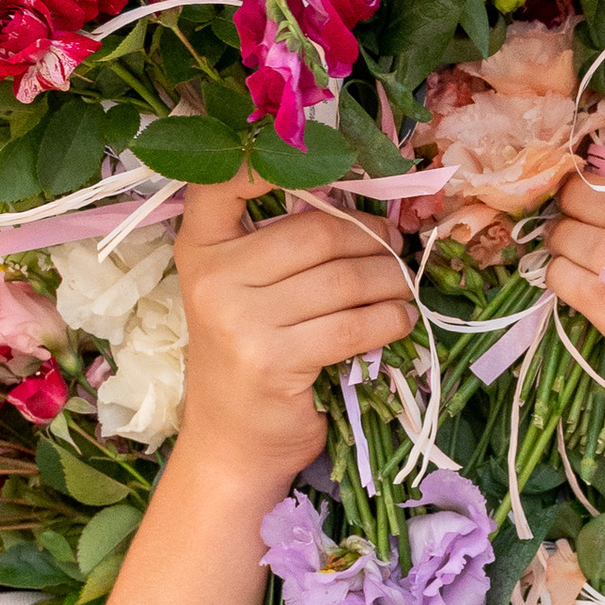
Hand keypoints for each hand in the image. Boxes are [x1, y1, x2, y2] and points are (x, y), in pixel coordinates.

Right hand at [171, 179, 417, 499]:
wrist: (231, 442)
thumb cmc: (248, 358)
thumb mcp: (244, 291)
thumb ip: (278, 246)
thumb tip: (366, 205)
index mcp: (200, 247)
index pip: (224, 182)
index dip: (273, 161)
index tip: (327, 164)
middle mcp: (212, 277)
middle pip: (316, 233)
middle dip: (371, 238)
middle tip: (398, 246)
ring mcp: (239, 321)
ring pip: (343, 279)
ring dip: (390, 280)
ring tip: (404, 287)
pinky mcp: (272, 361)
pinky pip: (352, 326)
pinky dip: (389, 319)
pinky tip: (399, 320)